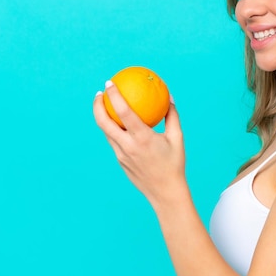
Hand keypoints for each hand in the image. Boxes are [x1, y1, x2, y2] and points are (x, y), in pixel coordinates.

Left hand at [92, 81, 184, 205]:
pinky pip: (114, 141)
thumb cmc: (174, 164)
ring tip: (104, 105)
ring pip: (106, 132)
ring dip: (102, 117)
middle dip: (97, 105)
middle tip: (100, 93)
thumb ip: (172, 116)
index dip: (114, 95)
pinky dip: (113, 129)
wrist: (165, 192)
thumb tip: (169, 98)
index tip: (110, 83)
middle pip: (104, 122)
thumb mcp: (177, 138)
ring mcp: (121, 155)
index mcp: (142, 138)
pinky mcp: (120, 161)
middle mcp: (128, 146)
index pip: (123, 112)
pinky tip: (118, 124)